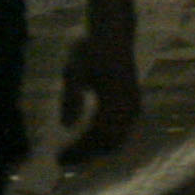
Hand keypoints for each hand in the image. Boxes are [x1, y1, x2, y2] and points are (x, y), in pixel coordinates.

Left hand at [57, 30, 140, 164]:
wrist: (113, 33)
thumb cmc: (91, 49)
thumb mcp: (74, 70)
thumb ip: (71, 98)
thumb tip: (66, 126)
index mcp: (114, 100)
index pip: (95, 136)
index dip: (78, 150)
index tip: (59, 158)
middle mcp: (128, 107)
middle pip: (108, 143)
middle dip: (86, 155)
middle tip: (64, 160)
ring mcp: (134, 106)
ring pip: (117, 139)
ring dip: (97, 150)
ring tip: (75, 153)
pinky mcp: (134, 103)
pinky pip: (122, 131)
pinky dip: (107, 140)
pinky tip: (90, 139)